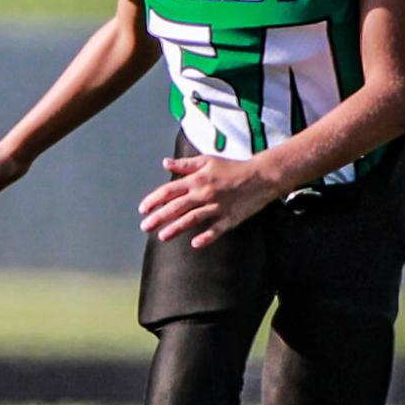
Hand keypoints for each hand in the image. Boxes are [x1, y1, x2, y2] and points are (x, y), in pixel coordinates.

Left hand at [138, 153, 280, 248]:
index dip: (154, 200)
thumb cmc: (233, 168)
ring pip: (192, 219)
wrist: (261, 176)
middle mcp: (204, 193)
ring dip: (176, 228)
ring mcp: (217, 207)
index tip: (143, 209)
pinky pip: (216, 230)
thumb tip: (165, 163)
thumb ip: (185, 165)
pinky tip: (195, 244)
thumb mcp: (207, 161)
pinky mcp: (230, 218)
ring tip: (162, 236)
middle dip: (158, 217)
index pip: (169, 190)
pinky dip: (206, 237)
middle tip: (144, 226)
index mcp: (197, 179)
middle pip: (176, 206)